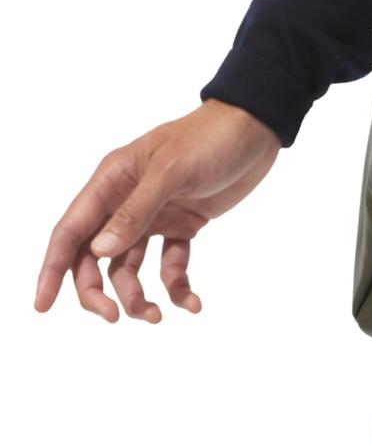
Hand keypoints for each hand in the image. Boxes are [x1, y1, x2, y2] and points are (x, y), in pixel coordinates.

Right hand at [34, 98, 281, 321]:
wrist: (255, 129)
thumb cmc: (210, 139)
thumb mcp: (171, 171)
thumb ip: (136, 211)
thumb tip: (99, 251)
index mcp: (112, 181)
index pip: (70, 230)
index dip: (52, 269)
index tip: (42, 305)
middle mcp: (126, 200)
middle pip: (95, 257)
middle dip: (98, 291)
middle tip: (116, 317)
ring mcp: (155, 215)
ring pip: (130, 267)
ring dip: (138, 295)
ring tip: (158, 316)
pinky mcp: (184, 225)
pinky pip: (171, 264)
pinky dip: (177, 286)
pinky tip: (191, 303)